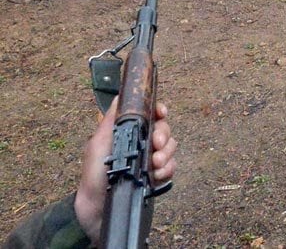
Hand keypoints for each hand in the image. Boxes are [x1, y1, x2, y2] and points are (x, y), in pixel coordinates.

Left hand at [74, 99, 176, 241]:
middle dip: (164, 135)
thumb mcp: (98, 144)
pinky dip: (167, 170)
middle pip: (165, 129)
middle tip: (157, 145)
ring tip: (154, 164)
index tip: (161, 113)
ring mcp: (151, 160)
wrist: (98, 208)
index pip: (150, 115)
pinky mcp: (157, 177)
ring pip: (171, 147)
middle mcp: (142, 143)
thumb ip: (111, 120)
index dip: (159, 110)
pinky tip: (156, 176)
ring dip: (166, 154)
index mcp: (129, 132)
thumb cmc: (94, 176)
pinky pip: (172, 167)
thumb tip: (121, 95)